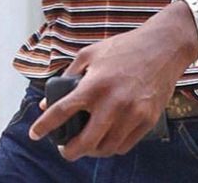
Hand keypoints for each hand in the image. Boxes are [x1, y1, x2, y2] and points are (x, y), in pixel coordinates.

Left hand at [29, 4, 197, 158]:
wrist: (163, 46)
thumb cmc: (123, 47)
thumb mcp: (91, 53)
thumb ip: (68, 76)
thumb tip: (47, 102)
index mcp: (94, 84)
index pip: (62, 112)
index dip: (44, 126)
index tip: (34, 135)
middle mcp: (112, 102)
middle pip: (84, 143)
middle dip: (69, 151)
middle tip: (64, 150)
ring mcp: (132, 113)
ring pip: (105, 148)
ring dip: (91, 151)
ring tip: (86, 145)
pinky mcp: (147, 120)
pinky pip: (125, 145)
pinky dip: (111, 147)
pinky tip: (106, 140)